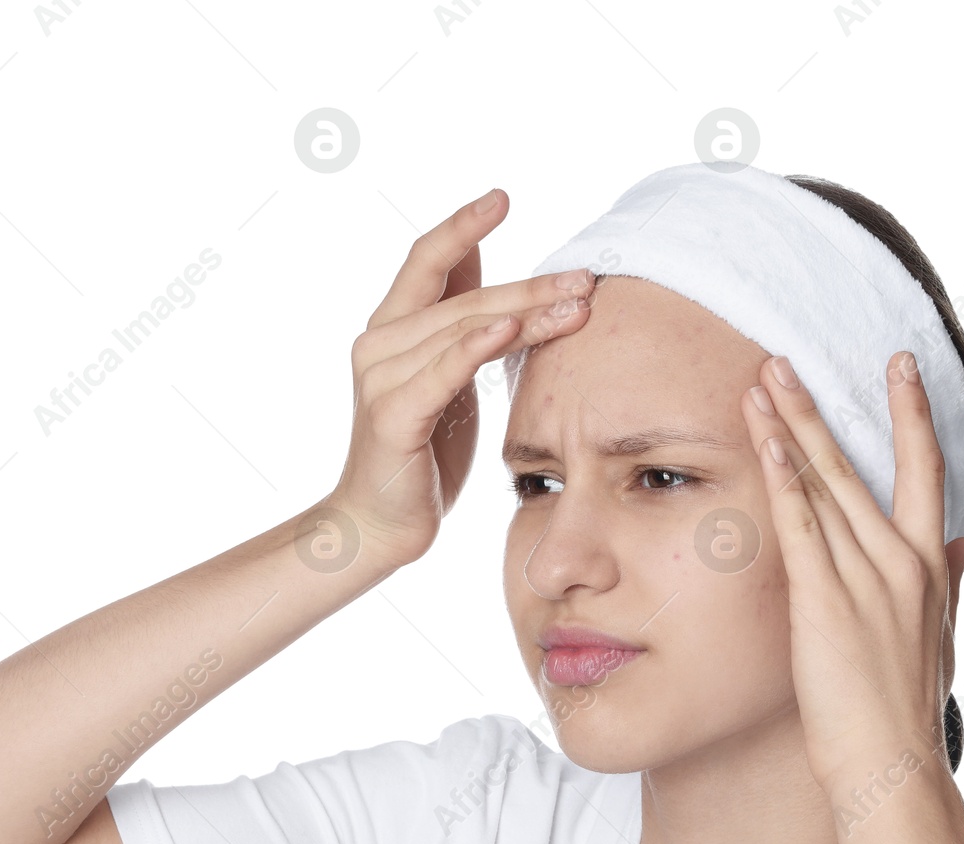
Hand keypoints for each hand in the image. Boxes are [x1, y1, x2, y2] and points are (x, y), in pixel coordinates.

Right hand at [331, 187, 594, 565]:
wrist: (378, 525)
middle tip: (585, 277)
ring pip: (461, 328)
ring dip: (524, 313)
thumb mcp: (448, 381)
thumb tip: (491, 273)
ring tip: (576, 307)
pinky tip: (510, 329)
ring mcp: (381, 378)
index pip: (428, 260)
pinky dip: (475, 347)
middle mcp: (379, 343)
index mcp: (392, 329)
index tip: (503, 198)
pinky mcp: (393, 416)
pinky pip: (441, 372)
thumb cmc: (422, 455)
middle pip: (463, 296)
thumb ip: (460, 327)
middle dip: (531, 285)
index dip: (463, 225)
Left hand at [741, 351, 963, 799]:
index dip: (912, 415)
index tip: (899, 367)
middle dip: (825, 405)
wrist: (893, 765)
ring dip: (789, 427)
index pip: (926, 472)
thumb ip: (950, 582)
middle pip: (864, 462)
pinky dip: (780, 476)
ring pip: (825, 483)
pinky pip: (800, 523)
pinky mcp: (826, 600)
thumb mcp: (940, 637)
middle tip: (789, 355)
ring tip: (761, 379)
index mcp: (931, 567)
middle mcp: (903, 561)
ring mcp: (866, 577)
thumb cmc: (907, 712)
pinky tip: (761, 439)